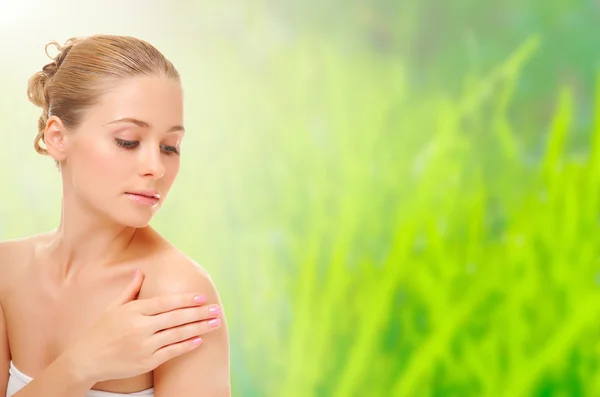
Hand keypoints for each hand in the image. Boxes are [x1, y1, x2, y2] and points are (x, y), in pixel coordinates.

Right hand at [64, 268, 221, 382]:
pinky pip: (171, 352)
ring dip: (199, 328)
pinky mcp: (146, 361)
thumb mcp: (114, 307)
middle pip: (176, 317)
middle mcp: (140, 327)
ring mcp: (144, 345)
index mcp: (133, 311)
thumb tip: (141, 270)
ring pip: (177, 334)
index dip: (185, 299)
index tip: (201, 297)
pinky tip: (199, 340)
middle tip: (217, 309)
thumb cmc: (101, 330)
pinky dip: (186, 345)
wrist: (86, 359)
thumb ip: (131, 289)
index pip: (165, 303)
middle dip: (199, 313)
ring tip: (215, 323)